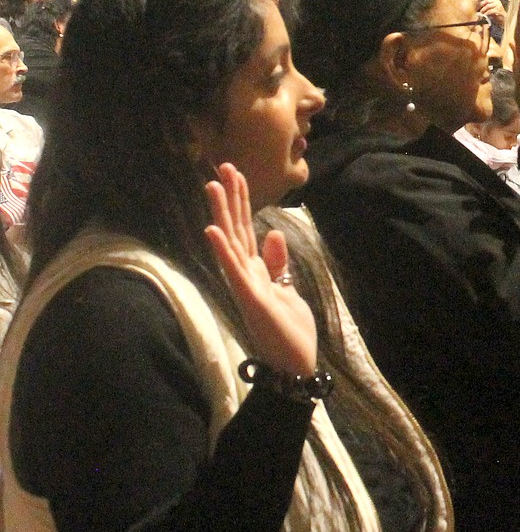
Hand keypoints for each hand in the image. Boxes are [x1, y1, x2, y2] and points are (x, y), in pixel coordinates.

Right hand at [204, 163, 316, 375]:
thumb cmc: (290, 331)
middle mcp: (245, 275)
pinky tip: (212, 230)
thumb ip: (278, 263)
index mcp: (255, 271)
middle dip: (231, 198)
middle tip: (223, 166)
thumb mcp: (287, 289)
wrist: (294, 365)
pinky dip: (223, 250)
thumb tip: (274, 233)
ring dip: (222, 214)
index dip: (242, 202)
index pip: (245, 229)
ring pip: (230, 243)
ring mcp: (245, 286)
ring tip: (213, 186)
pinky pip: (234, 271)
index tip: (236, 174)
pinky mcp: (251, 299)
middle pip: (235, 229)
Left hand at [478, 0, 505, 29]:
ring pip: (488, 6)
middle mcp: (497, 1)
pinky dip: (487, 14)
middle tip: (479, 11)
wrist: (504, 21)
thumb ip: (487, 8)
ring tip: (481, 15)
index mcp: (495, 1)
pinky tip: (485, 16)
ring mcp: (498, 5)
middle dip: (481, 7)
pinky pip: (490, 11)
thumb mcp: (491, 11)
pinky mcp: (499, 10)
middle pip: (486, 1)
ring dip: (483, 11)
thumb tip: (480, 10)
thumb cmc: (498, 16)